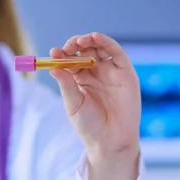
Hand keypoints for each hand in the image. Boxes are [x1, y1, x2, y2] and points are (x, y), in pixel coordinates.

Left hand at [49, 32, 140, 162]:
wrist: (111, 141)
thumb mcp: (74, 104)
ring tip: (79, 42)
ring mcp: (111, 72)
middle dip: (75, 45)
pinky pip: (116, 53)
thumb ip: (66, 84)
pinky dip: (106, 42)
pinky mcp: (126, 73)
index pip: (70, 60)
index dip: (62, 54)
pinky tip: (95, 37)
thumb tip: (53, 66)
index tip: (54, 53)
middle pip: (85, 50)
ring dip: (89, 40)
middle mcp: (96, 73)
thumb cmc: (90, 126)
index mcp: (81, 80)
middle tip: (66, 48)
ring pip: (100, 48)